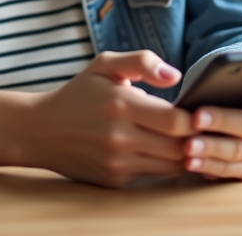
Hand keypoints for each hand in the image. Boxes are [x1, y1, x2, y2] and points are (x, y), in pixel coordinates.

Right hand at [26, 51, 196, 187]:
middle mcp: (119, 137)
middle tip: (199, 126)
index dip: (195, 118)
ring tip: (185, 138)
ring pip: (170, 165)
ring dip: (183, 153)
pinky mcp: (114, 179)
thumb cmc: (79, 93)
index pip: (176, 121)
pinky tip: (161, 149)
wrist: (41, 130)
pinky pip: (152, 175)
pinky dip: (163, 164)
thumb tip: (175, 76)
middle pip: (178, 146)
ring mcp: (116, 162)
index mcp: (120, 105)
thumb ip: (142, 62)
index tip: (199, 109)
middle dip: (195, 137)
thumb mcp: (105, 64)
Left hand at [182, 86, 241, 180]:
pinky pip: (229, 170)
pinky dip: (207, 165)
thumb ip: (227, 83)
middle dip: (221, 121)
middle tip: (196, 119)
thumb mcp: (233, 84)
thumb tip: (204, 84)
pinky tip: (190, 162)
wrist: (232, 117)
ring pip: (237, 151)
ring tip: (188, 146)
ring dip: (210, 148)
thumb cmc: (231, 95)